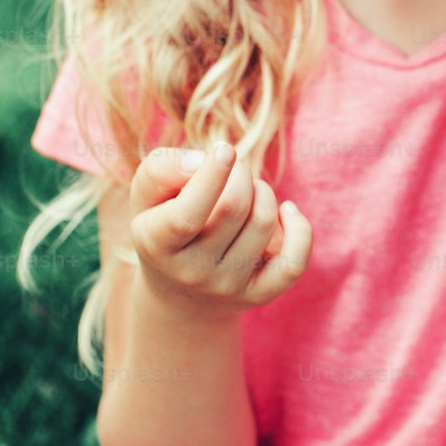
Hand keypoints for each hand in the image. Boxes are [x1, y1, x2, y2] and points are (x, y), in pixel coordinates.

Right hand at [128, 144, 312, 317]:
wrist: (176, 294)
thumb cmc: (162, 225)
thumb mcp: (146, 196)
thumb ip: (161, 169)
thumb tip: (201, 161)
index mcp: (158, 246)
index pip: (187, 215)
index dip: (211, 177)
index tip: (224, 150)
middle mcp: (192, 274)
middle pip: (234, 207)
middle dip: (240, 173)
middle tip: (234, 168)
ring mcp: (227, 288)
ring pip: (263, 222)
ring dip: (261, 191)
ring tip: (247, 190)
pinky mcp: (258, 296)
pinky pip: (293, 263)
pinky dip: (299, 229)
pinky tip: (285, 211)